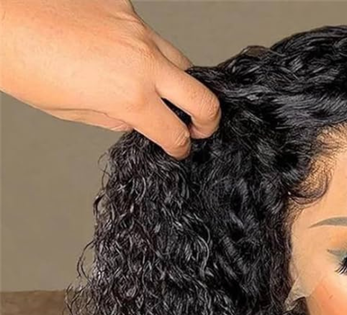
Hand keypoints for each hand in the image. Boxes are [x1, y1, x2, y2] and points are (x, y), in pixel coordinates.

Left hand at [0, 0, 220, 158]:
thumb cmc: (19, 61)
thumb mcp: (69, 110)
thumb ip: (113, 118)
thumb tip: (135, 120)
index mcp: (129, 95)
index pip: (175, 132)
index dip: (180, 147)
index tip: (179, 148)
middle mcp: (142, 61)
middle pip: (201, 98)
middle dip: (206, 120)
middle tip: (199, 128)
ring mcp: (136, 29)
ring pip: (181, 62)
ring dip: (179, 83)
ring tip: (162, 92)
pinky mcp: (123, 7)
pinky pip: (148, 35)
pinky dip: (144, 51)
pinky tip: (120, 55)